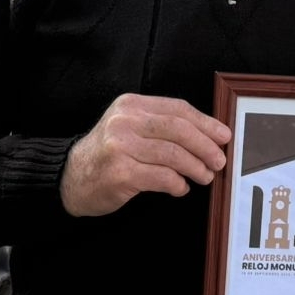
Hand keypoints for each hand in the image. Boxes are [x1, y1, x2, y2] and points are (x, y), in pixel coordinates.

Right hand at [59, 94, 231, 216]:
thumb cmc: (108, 154)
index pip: (177, 109)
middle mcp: (124, 121)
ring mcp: (120, 147)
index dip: (206, 123)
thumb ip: (161, 126)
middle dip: (205, 146)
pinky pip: (161, 177)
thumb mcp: (129, 128)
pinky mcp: (120, 173)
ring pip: (173, 155)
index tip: (224, 136)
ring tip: (205, 177)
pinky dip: (177, 184)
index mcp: (131, 105)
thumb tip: (209, 136)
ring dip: (196, 168)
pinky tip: (180, 188)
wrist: (70, 178)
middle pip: (179, 130)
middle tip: (219, 161)